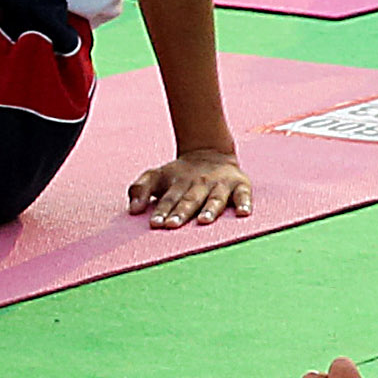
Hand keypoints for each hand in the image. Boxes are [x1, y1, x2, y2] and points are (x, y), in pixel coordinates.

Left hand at [129, 148, 250, 227]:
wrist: (209, 153)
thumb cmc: (179, 174)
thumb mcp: (156, 176)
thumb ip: (140, 190)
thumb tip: (133, 210)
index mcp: (178, 182)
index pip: (169, 198)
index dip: (162, 211)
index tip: (155, 223)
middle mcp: (199, 183)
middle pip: (190, 200)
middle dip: (181, 212)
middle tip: (172, 225)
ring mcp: (221, 184)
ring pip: (214, 198)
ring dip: (210, 210)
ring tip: (204, 221)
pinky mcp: (240, 184)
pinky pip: (244, 194)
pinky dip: (245, 203)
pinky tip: (243, 213)